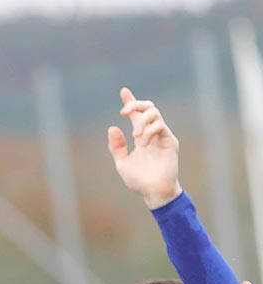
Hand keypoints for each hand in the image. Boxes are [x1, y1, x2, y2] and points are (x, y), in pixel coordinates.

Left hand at [108, 87, 181, 209]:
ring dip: (142, 122)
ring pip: (154, 114)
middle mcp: (151, 133)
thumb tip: (112, 127)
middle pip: (148, 108)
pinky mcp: (170, 141)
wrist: (153, 192)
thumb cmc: (138, 179)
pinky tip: (143, 143)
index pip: (136, 115)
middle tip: (124, 112)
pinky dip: (149, 131)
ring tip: (136, 138)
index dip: (131, 102)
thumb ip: (117, 146)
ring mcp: (162, 136)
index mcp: (140, 136)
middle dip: (135, 105)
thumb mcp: (122, 162)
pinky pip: (160, 126)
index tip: (123, 91)